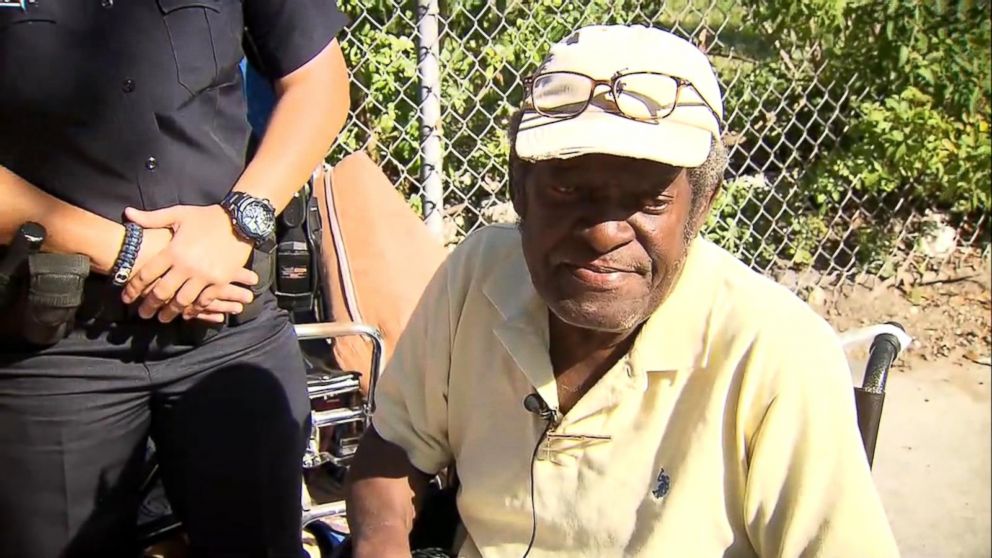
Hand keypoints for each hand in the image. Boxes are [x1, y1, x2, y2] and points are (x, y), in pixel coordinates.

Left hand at [122, 204, 257, 322]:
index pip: (147, 274)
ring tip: (163, 318)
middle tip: (143, 314)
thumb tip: (128, 214)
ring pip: (182, 301)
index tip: (127, 298)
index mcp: (173, 250)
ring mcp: (204, 276)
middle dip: (149, 306)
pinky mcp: (220, 281)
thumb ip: (152, 218)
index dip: (134, 288)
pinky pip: (204, 300)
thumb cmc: (207, 217)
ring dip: (170, 312)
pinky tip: (187, 313)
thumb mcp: (179, 214)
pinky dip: (194, 309)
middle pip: (162, 292)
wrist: (240, 221)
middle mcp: (187, 266)